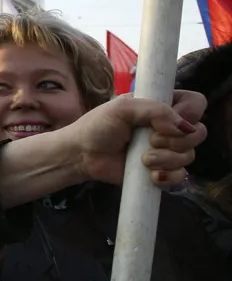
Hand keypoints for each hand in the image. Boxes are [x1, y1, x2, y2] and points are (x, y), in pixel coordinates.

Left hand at [64, 91, 206, 185]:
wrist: (82, 155)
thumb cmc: (98, 126)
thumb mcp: (122, 108)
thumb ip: (154, 110)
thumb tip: (184, 127)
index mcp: (162, 106)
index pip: (196, 103)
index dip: (190, 113)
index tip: (168, 121)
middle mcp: (168, 127)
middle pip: (199, 133)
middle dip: (176, 141)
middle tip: (150, 141)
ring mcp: (166, 150)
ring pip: (189, 155)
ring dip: (167, 159)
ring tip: (143, 159)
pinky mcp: (161, 170)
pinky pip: (181, 175)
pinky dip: (169, 176)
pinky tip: (152, 175)